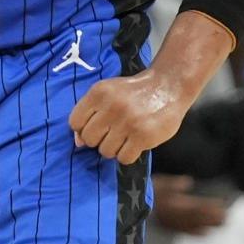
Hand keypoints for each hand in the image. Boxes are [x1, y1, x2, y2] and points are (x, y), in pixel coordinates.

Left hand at [69, 69, 186, 163]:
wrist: (168, 86)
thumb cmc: (134, 92)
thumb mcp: (109, 92)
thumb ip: (90, 113)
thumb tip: (78, 141)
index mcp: (99, 92)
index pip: (75, 122)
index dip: (83, 128)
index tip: (96, 126)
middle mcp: (112, 106)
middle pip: (89, 139)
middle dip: (99, 139)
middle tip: (113, 132)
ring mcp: (128, 121)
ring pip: (106, 151)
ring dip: (115, 148)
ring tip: (126, 136)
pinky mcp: (143, 136)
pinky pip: (124, 158)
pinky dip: (129, 154)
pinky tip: (135, 142)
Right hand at [151, 174, 226, 234]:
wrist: (132, 210)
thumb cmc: (145, 194)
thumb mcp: (157, 183)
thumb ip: (174, 184)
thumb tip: (188, 182)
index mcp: (176, 204)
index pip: (197, 206)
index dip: (210, 207)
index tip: (222, 206)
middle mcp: (177, 216)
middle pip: (199, 217)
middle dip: (213, 217)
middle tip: (226, 216)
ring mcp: (174, 223)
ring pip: (195, 225)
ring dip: (209, 224)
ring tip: (221, 222)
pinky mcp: (170, 227)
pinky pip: (186, 231)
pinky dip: (197, 232)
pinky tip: (205, 232)